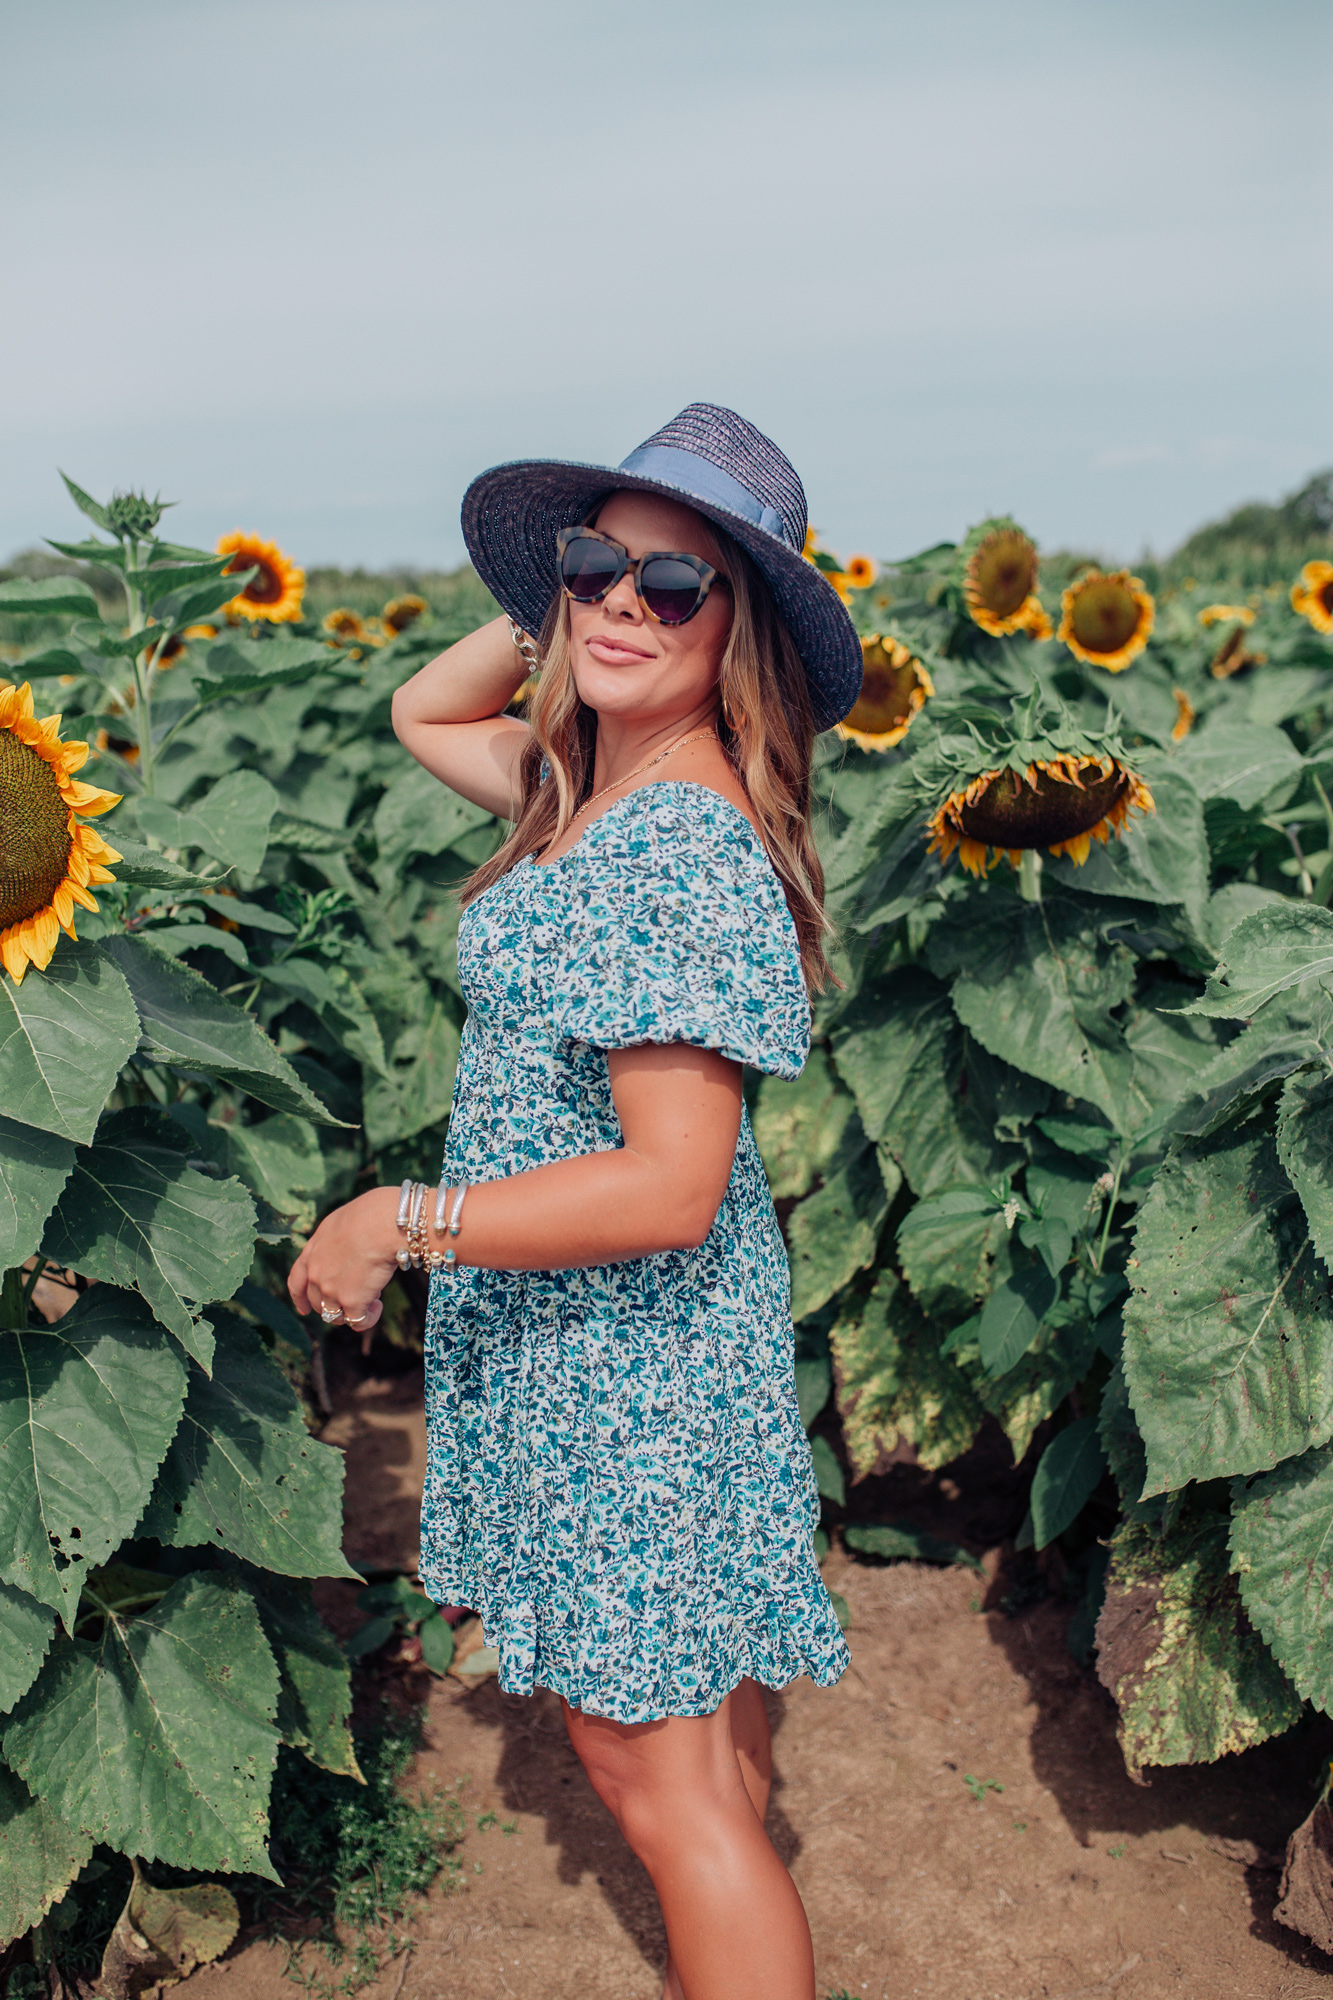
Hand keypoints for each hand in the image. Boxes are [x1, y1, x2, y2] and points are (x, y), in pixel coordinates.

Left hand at [287, 1185, 400, 1339]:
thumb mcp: (340, 1223)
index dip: (300, 1299)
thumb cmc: (371, 1214)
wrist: (383, 1224)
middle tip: (359, 1290)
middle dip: (336, 1302)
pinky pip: (357, 1322)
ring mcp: (332, 1290)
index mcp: (312, 1252)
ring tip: (373, 1296)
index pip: (296, 1282)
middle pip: (319, 1303)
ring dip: (352, 1310)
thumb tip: (347, 1251)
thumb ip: (334, 1242)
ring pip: (336, 1316)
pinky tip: (378, 1305)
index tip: (304, 1309)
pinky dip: (368, 1317)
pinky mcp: (352, 1302)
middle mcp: (317, 1274)